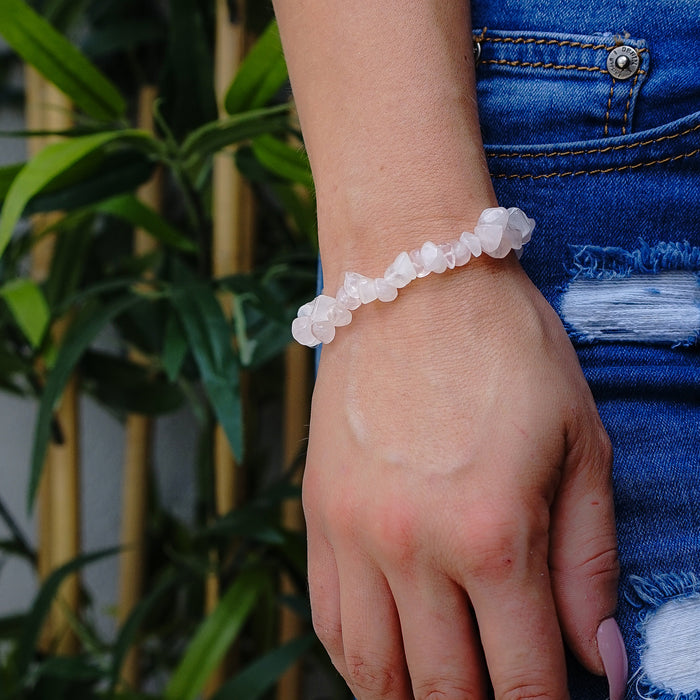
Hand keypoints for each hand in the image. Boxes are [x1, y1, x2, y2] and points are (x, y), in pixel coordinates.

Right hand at [303, 256, 618, 698]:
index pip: (523, 681)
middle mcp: (413, 547)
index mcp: (494, 534)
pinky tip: (383, 661)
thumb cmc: (505, 347)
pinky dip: (356, 660)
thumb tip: (599, 660)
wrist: (413, 279)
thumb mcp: (579, 442)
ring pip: (372, 671)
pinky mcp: (318, 511)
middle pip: (443, 690)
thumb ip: (588, 561)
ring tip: (439, 698)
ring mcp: (354, 532)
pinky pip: (327, 618)